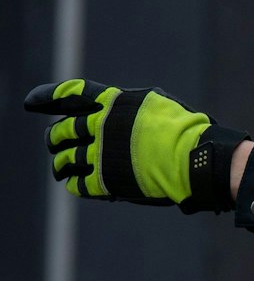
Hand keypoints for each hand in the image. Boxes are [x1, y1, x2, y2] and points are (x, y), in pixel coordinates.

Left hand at [22, 79, 242, 211]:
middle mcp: (101, 126)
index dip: (47, 98)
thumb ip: (130, 106)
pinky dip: (74, 184)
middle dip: (55, 137)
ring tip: (59, 168)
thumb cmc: (187, 130)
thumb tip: (115, 106)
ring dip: (60, 163)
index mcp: (113, 103)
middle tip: (54, 143)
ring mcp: (101, 154)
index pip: (71, 95)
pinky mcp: (106, 180)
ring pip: (65, 158)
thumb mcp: (158, 103)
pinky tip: (74, 185)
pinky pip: (79, 184)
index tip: (31, 103)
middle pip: (63, 130)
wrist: (196, 159)